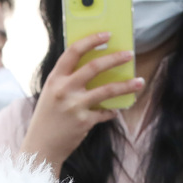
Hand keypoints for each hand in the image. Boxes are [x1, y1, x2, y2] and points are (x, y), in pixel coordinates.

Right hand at [21, 32, 144, 174]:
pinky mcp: (85, 122)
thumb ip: (67, 80)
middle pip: (94, 67)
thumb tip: (94, 67)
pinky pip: (105, 113)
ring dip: (126, 85)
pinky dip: (112, 111)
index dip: (92, 40)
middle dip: (115, 58)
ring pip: (107, 90)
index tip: (107, 35)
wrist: (41, 147)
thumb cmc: (47, 119)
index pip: (73, 51)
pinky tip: (116, 110)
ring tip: (140, 81)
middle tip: (129, 54)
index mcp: (55, 79)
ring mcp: (75, 106)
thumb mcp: (51, 94)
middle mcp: (64, 90)